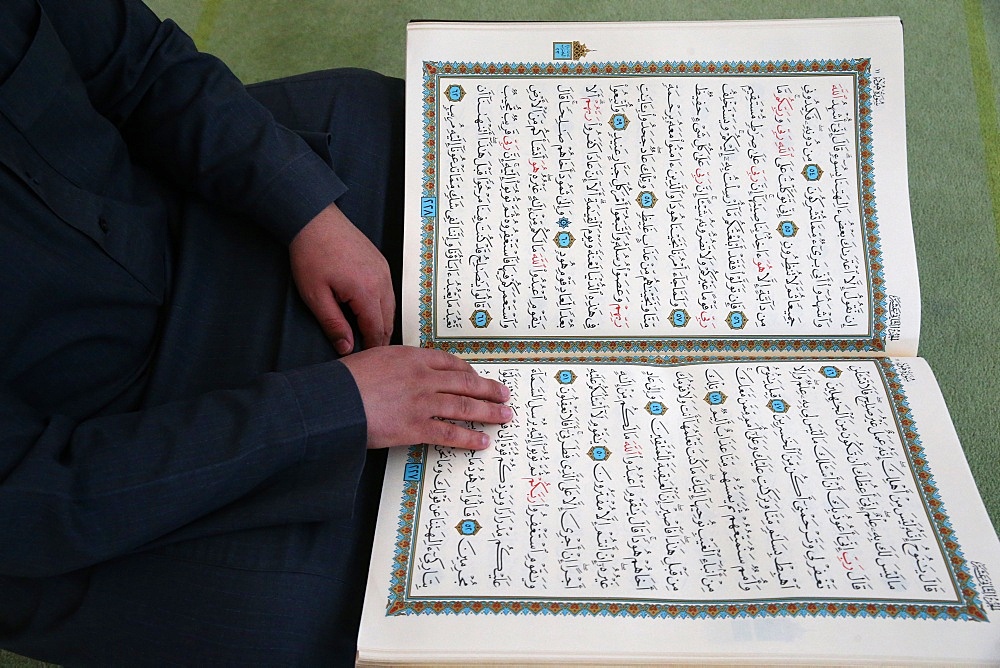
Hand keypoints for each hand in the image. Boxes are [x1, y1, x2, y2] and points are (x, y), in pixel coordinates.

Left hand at [289, 202, 393, 353]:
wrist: (314, 220)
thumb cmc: (312, 253)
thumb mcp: (316, 296)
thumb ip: (334, 324)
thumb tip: (346, 347)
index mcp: (367, 292)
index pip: (376, 330)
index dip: (372, 348)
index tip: (368, 360)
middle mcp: (382, 281)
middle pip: (388, 320)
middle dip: (381, 338)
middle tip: (372, 354)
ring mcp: (384, 270)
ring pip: (391, 306)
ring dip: (383, 323)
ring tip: (373, 337)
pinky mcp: (381, 262)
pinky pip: (389, 291)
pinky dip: (383, 306)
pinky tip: (373, 312)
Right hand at [340, 346, 511, 449]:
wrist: (333, 400)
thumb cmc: (345, 381)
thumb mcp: (373, 360)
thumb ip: (394, 366)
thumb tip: (401, 373)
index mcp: (412, 357)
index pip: (449, 362)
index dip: (468, 372)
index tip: (477, 378)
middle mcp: (423, 377)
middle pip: (465, 383)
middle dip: (489, 390)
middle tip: (505, 395)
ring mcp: (422, 402)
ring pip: (465, 407)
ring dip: (489, 413)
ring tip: (505, 416)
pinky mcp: (416, 427)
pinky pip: (450, 433)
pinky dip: (470, 438)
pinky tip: (483, 441)